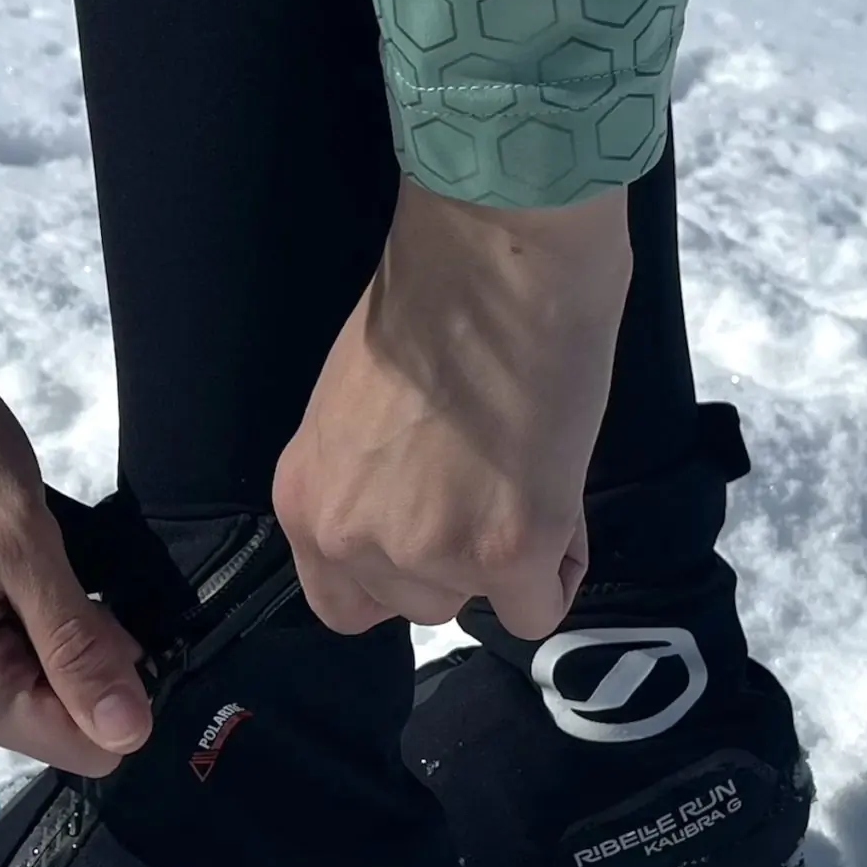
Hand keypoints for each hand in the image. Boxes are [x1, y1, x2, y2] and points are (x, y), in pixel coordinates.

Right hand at [0, 247, 151, 775]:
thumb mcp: (22, 541)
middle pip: (46, 717)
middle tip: (78, 570)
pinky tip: (16, 559)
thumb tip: (128, 735)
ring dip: (56, 629)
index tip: (125, 617)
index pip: (71, 744)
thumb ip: (75, 644)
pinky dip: (25, 613)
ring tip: (42, 556)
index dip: (119, 692)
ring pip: (25, 683)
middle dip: (85, 657)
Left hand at [274, 178, 632, 639]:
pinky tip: (560, 498)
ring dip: (513, 558)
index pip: (341, 603)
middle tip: (495, 481)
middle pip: (419, 604)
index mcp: (306, 500)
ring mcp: (427, 550)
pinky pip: (540, 608)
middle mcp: (350, 537)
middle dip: (462, 560)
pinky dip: (560, 565)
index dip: (397, 576)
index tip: (433, 531)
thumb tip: (419, 517)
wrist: (495, 257)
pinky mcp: (504, 551)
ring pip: (482, 603)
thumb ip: (370, 483)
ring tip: (530, 471)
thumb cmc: (435, 305)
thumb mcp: (357, 415)